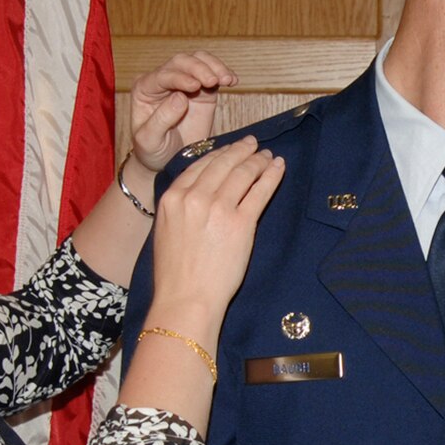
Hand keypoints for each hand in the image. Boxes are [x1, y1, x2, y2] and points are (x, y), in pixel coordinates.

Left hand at [129, 51, 237, 173]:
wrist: (167, 161)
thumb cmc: (152, 150)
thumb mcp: (149, 140)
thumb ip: (161, 119)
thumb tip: (180, 98)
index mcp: (145, 89)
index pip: (163, 75)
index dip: (179, 77)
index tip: (195, 86)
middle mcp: (163, 81)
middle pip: (181, 62)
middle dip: (199, 68)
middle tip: (213, 81)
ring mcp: (184, 83)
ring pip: (199, 61)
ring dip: (214, 66)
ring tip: (227, 79)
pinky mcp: (202, 91)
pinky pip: (213, 74)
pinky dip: (223, 73)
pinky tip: (232, 80)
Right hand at [147, 136, 284, 327]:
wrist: (185, 298)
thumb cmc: (175, 275)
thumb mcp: (166, 232)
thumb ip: (181, 209)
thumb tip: (196, 196)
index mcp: (172, 197)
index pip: (199, 166)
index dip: (219, 155)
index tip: (230, 150)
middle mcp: (194, 197)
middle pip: (223, 164)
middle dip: (241, 151)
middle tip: (253, 145)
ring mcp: (218, 208)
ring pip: (242, 173)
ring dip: (258, 161)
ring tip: (268, 156)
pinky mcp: (241, 223)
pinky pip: (259, 191)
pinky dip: (271, 176)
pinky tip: (278, 168)